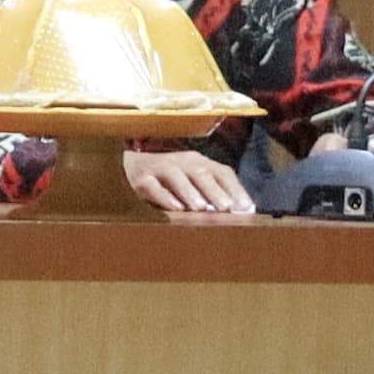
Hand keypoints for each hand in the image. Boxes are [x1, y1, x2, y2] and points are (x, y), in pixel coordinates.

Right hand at [124, 145, 254, 216]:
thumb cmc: (167, 179)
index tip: (247, 208)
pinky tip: (175, 208)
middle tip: (227, 208)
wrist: (127, 164)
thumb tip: (239, 212)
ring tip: (201, 208)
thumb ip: (212, 193)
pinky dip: (164, 197)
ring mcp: (159, 168)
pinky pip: (153, 187)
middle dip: (215, 191)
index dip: (235, 189)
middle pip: (201, 173)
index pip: (221, 172)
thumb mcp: (191, 180)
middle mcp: (181, 161)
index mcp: (198, 162)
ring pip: (177, 177)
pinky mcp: (140, 178)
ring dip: (190, 192)